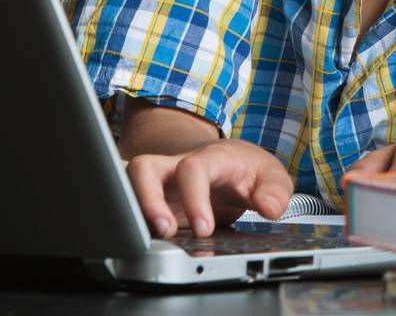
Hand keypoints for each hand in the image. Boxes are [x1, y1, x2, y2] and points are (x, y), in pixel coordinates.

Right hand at [126, 138, 293, 237]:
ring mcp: (159, 183)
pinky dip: (120, 211)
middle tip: (166, 231)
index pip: (193, 169)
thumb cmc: (246, 170)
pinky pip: (122, 196)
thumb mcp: (270, 176)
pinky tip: (128, 232)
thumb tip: (270, 208)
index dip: (194, 197)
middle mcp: (177, 167)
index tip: (205, 228)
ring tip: (150, 236)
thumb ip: (276, 191)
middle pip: (144, 166)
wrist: (229, 162)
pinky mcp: (149, 199)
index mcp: (209, 159)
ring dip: (130, 207)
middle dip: (146, 199)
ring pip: (126, 179)